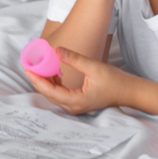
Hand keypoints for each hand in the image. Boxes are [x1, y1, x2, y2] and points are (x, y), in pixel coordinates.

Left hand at [24, 46, 139, 114]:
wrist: (129, 92)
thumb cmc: (116, 81)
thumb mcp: (95, 67)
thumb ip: (75, 59)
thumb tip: (57, 51)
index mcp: (76, 101)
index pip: (50, 91)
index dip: (37, 80)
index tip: (28, 69)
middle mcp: (73, 107)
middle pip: (49, 94)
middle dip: (39, 80)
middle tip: (30, 65)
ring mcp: (76, 106)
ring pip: (54, 95)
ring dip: (47, 81)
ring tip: (41, 66)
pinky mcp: (78, 102)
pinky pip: (61, 94)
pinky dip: (55, 84)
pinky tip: (55, 72)